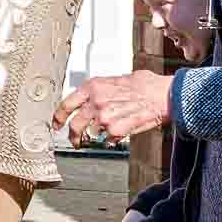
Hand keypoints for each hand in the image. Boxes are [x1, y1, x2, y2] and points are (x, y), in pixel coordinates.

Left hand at [53, 71, 172, 146]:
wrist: (163, 94)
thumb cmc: (145, 85)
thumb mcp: (118, 79)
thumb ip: (102, 90)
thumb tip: (93, 98)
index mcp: (93, 86)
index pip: (67, 104)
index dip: (59, 117)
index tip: (57, 124)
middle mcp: (96, 101)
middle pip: (75, 124)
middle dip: (73, 136)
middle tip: (76, 141)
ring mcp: (105, 117)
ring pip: (90, 134)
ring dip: (94, 138)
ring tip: (101, 137)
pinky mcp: (116, 130)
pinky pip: (106, 140)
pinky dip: (110, 141)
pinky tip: (117, 136)